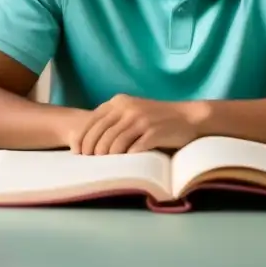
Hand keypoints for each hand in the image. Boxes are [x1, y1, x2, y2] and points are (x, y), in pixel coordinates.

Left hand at [72, 94, 206, 154]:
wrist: (187, 117)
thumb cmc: (156, 118)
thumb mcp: (132, 111)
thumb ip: (113, 119)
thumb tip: (88, 140)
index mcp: (119, 102)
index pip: (92, 120)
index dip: (81, 138)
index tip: (77, 152)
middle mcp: (128, 108)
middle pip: (100, 134)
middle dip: (92, 151)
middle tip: (90, 162)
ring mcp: (141, 120)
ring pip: (114, 143)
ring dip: (107, 157)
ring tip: (105, 164)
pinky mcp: (153, 132)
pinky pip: (132, 149)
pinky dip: (125, 158)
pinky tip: (124, 163)